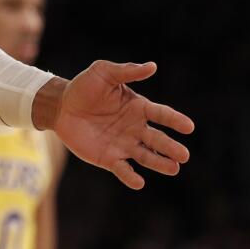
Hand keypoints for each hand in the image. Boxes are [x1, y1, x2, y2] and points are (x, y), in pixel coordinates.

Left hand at [46, 60, 193, 189]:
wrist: (61, 106)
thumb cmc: (84, 86)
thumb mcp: (104, 72)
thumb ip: (127, 70)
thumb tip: (153, 66)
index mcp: (138, 107)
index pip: (161, 114)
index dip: (175, 120)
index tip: (188, 126)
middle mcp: (135, 128)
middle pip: (157, 139)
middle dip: (171, 147)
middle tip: (184, 155)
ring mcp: (123, 145)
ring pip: (146, 156)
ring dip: (159, 163)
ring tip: (174, 168)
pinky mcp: (108, 158)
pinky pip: (123, 169)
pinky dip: (131, 177)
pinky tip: (139, 182)